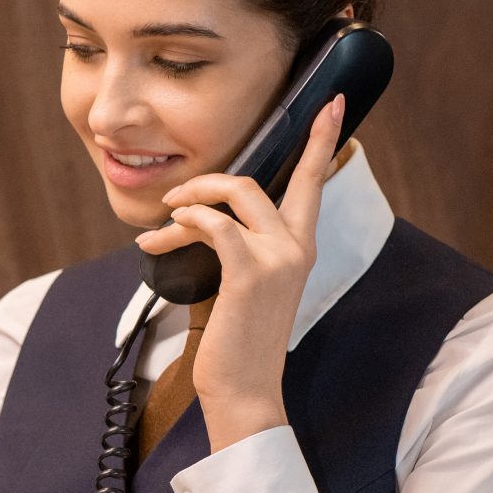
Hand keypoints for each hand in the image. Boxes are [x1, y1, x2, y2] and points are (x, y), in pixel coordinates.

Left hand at [136, 95, 342, 451]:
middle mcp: (296, 246)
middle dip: (205, 179)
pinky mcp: (250, 272)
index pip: (315, 180)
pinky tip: (166, 236)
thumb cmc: (239, 342)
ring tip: (158, 227)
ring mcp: (277, 258)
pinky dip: (186, 221)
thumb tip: (199, 218)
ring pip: (232, 194)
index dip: (322, 137)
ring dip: (187, 201)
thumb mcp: (244, 286)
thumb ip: (237, 247)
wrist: (245, 390)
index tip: (333, 101)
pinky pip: (214, 223)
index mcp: (300, 246)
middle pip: (255, 180)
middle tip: (171, 199)